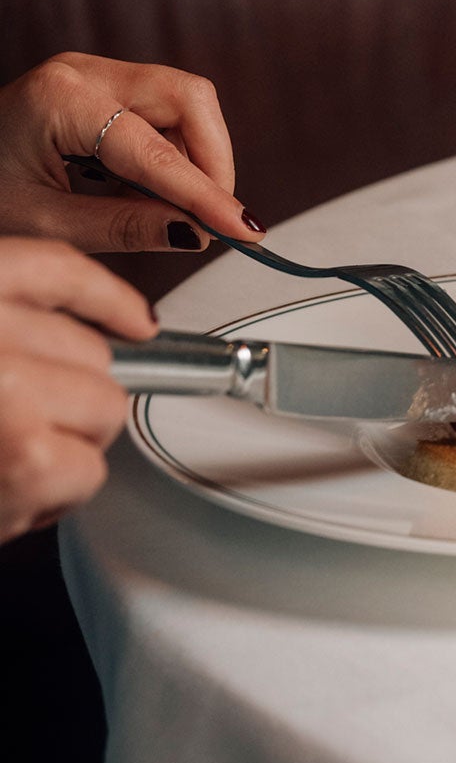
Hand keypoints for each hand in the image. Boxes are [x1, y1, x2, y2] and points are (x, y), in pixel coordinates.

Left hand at [0, 53, 264, 253]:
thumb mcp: (43, 223)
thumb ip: (125, 228)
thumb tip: (195, 232)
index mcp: (60, 100)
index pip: (156, 150)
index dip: (206, 193)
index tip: (243, 229)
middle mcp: (82, 73)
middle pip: (188, 99)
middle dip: (212, 160)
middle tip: (213, 217)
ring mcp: (93, 74)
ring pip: (184, 103)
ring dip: (194, 157)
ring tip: (170, 210)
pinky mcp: (101, 86)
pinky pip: (164, 110)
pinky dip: (171, 153)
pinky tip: (149, 191)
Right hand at [0, 238, 156, 542]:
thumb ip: (4, 329)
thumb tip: (111, 336)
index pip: (59, 270)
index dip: (107, 298)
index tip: (136, 321)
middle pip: (92, 352)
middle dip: (66, 393)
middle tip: (10, 422)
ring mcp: (11, 391)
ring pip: (103, 410)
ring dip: (67, 443)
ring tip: (2, 457)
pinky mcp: (27, 457)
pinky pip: (89, 470)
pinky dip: (54, 492)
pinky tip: (5, 491)